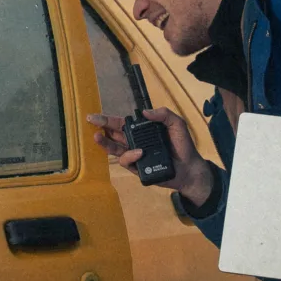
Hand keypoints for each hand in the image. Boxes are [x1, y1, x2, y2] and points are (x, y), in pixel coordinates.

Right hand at [84, 107, 215, 206]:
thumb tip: (144, 112)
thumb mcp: (176, 124)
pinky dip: (130, 156)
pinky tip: (138, 152)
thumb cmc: (183, 146)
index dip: (108, 120)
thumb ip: (164, 115)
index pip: (122, 124)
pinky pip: (127, 162)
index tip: (94, 117)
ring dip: (105, 143)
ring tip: (97, 137)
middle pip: (114, 135)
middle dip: (102, 128)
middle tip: (90, 122)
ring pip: (115, 149)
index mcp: (142, 131)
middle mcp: (135, 142)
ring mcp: (135, 156)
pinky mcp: (137, 169)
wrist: (190, 168)